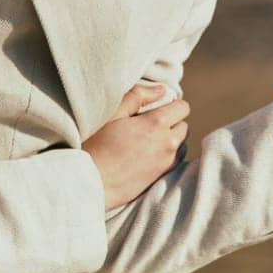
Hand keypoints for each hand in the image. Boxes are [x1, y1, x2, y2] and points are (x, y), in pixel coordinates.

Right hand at [82, 83, 190, 210]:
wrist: (89, 182)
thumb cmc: (96, 145)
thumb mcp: (112, 113)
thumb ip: (138, 96)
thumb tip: (161, 90)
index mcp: (156, 124)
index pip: (183, 108)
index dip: (171, 104)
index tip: (155, 107)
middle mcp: (167, 144)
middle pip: (183, 126)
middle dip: (171, 122)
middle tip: (148, 124)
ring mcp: (166, 163)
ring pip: (181, 145)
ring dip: (171, 140)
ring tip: (148, 141)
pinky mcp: (161, 178)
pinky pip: (175, 161)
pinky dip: (167, 155)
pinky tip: (147, 156)